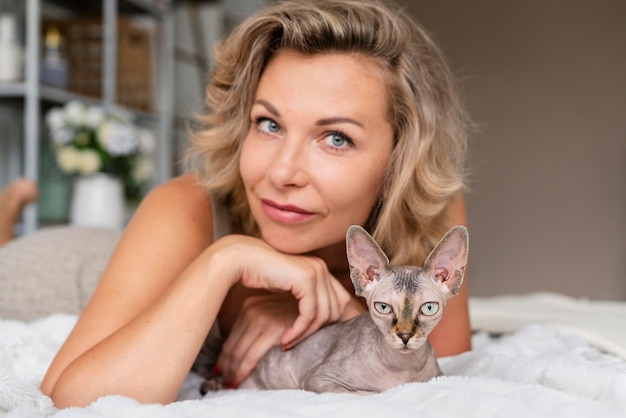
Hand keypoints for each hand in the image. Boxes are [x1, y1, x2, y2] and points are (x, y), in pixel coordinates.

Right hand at [212, 235, 351, 384]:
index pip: (339, 302)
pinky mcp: (305, 279)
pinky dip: (298, 330)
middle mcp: (322, 267)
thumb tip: (324, 318)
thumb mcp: (288, 286)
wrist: (241, 258)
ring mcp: (316, 271)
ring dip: (306, 334)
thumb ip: (305, 297)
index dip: (327, 322)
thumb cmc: (260, 274)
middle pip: (335, 310)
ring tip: (288, 344)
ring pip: (323, 314)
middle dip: (317, 331)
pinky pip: (309, 314)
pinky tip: (285, 340)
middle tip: (296, 343)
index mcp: (321, 269)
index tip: (308, 337)